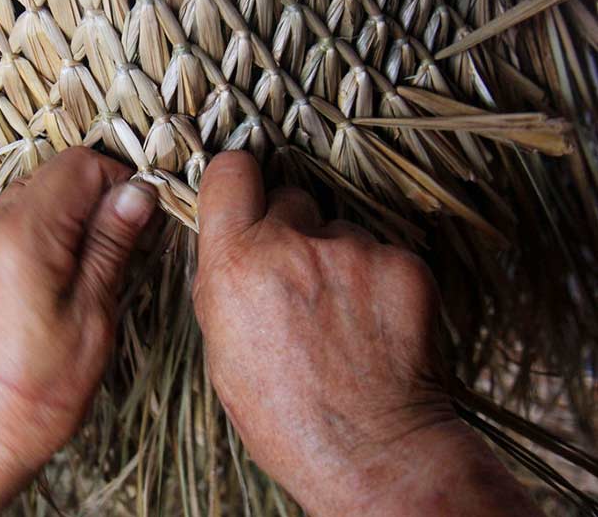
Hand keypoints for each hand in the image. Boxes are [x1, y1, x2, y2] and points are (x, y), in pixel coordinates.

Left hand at [0, 147, 156, 514]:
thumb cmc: (37, 392)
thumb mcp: (92, 316)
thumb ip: (110, 244)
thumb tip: (137, 193)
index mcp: (21, 236)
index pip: (77, 165)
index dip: (115, 182)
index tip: (134, 217)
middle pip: (48, 178)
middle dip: (87, 202)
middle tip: (111, 250)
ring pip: (22, 200)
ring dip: (56, 221)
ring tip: (73, 274)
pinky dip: (24, 239)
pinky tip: (37, 285)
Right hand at [193, 151, 541, 516]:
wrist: (371, 453)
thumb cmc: (285, 414)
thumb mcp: (222, 350)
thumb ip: (224, 281)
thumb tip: (230, 244)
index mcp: (236, 265)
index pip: (231, 171)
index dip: (237, 180)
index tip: (246, 193)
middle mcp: (293, 246)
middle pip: (291, 197)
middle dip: (291, 229)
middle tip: (299, 279)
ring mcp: (354, 251)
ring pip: (341, 229)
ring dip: (337, 259)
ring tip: (342, 317)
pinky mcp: (403, 264)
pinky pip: (382, 252)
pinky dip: (377, 279)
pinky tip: (374, 324)